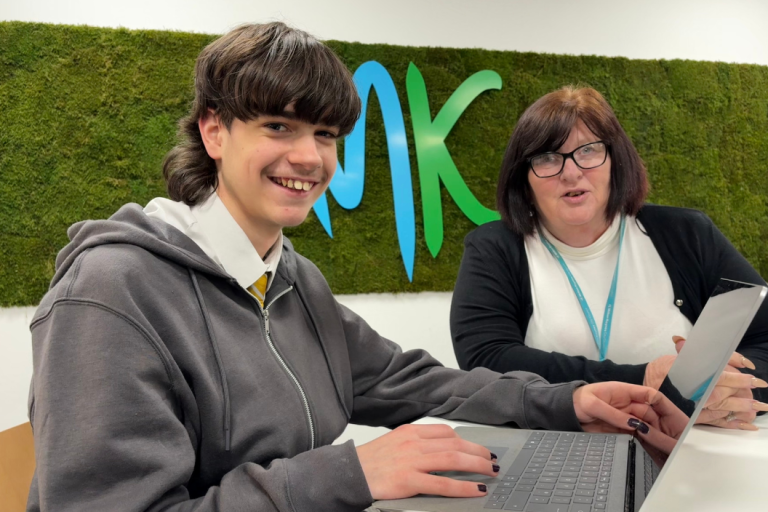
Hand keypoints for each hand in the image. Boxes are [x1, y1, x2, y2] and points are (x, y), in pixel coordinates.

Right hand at [356, 423, 497, 499]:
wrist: (349, 473)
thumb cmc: (371, 461)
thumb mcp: (395, 442)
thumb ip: (417, 443)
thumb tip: (442, 450)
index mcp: (410, 431)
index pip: (446, 432)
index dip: (467, 440)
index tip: (478, 448)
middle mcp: (413, 442)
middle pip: (455, 443)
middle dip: (478, 452)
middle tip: (492, 461)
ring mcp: (411, 460)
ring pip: (453, 459)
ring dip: (477, 465)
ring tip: (490, 472)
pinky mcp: (408, 480)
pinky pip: (443, 483)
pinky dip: (463, 487)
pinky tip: (476, 490)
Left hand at [573, 382, 688, 453]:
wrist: (566, 412)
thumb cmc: (578, 401)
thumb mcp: (593, 405)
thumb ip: (613, 414)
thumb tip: (635, 424)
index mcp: (624, 391)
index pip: (648, 394)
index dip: (660, 403)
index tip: (670, 416)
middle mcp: (627, 404)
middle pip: (650, 413)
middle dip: (658, 423)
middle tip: (664, 438)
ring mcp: (624, 417)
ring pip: (644, 425)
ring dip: (652, 434)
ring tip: (659, 445)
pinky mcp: (620, 429)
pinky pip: (635, 434)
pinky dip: (642, 440)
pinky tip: (648, 448)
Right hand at [667, 336, 767, 429]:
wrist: (642, 389)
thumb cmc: (658, 374)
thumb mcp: (673, 358)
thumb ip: (689, 351)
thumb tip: (694, 343)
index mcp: (693, 377)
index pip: (719, 375)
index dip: (736, 374)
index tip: (750, 372)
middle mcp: (695, 394)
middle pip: (724, 392)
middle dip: (742, 391)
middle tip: (757, 389)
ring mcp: (696, 408)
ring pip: (723, 408)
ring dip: (742, 409)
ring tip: (756, 408)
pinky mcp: (695, 419)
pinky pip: (716, 422)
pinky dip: (732, 424)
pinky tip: (745, 424)